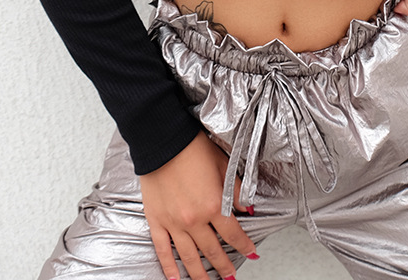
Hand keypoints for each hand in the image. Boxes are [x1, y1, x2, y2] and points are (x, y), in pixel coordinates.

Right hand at [139, 129, 257, 279]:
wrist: (164, 141)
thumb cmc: (192, 148)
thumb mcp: (223, 165)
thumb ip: (236, 190)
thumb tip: (247, 208)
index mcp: (214, 204)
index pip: (234, 234)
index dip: (244, 245)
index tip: (251, 253)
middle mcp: (195, 219)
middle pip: (213, 250)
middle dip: (224, 266)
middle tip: (230, 277)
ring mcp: (174, 223)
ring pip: (189, 257)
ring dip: (200, 274)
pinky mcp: (156, 221)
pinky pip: (163, 250)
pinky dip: (169, 266)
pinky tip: (174, 278)